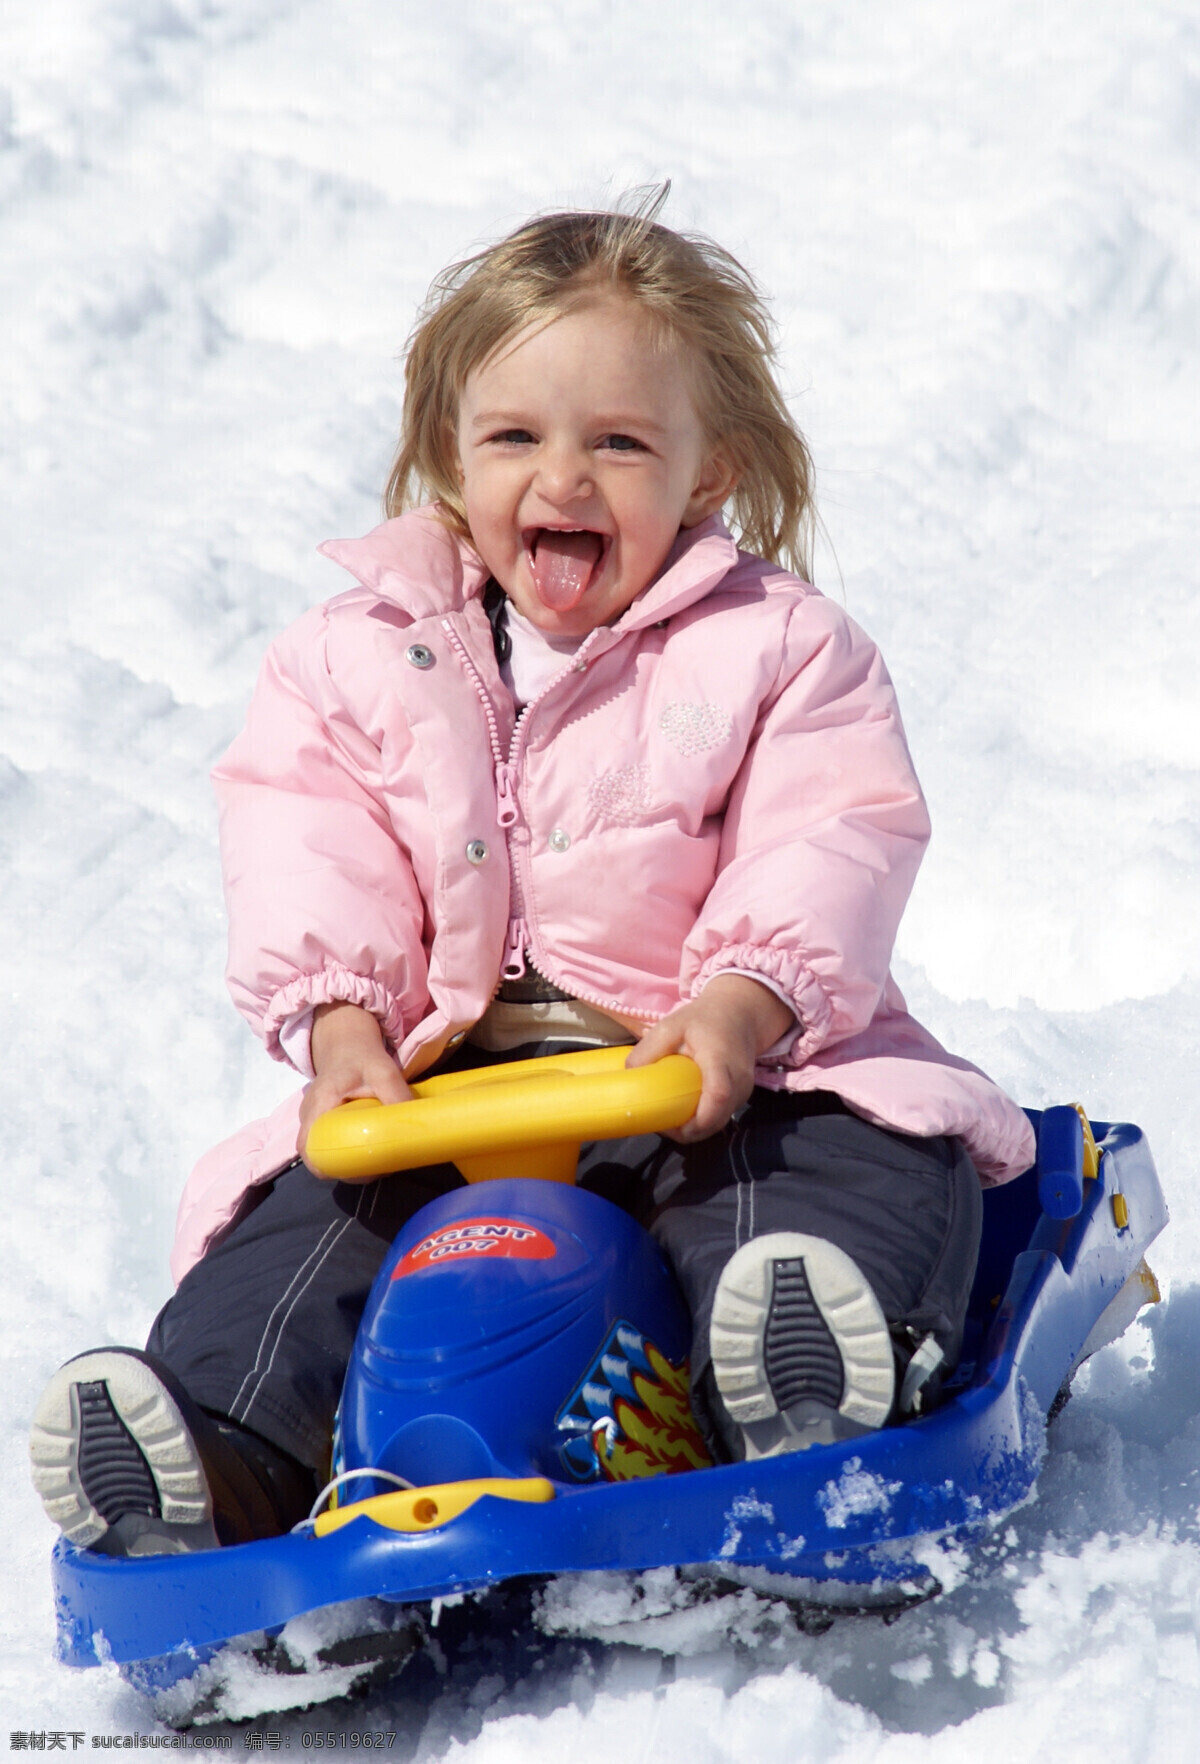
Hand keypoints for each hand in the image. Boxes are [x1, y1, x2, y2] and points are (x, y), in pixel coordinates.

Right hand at [297, 1002, 413, 1163]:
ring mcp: (311, 1118)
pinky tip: (369, 1145)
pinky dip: (346, 1148)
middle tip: (376, 1166)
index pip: (311, 1151)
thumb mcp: (384, 1072)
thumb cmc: (361, 1055)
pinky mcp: (319, 1119)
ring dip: (346, 1160)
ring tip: (376, 1157)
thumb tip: (416, 1127)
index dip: (333, 1167)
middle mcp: (308, 1115)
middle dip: (345, 1167)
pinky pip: (327, 1142)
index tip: (364, 1169)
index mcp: (319, 1106)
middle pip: (316, 1156)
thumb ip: (398, 1097)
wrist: (346, 1041)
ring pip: (323, 1151)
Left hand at [625, 974, 794, 1142]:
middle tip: (660, 1124)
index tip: (669, 1126)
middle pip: (717, 1120)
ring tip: (669, 1117)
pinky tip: (684, 1111)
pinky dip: (702, 1121)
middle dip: (688, 1131)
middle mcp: (739, 1080)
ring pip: (718, 1123)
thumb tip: (629, 1076)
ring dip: (694, 1128)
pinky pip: (721, 1117)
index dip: (696, 1120)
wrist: (739, 1014)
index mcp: (721, 1060)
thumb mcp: (670, 1026)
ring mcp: (744, 1091)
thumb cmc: (704, 1020)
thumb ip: (648, 1050)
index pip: (718, 1096)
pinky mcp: (742, 1097)